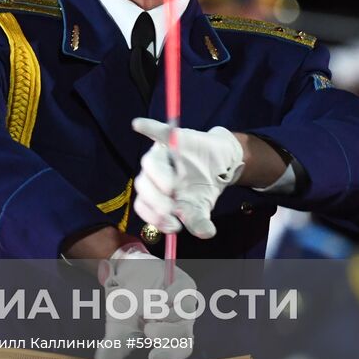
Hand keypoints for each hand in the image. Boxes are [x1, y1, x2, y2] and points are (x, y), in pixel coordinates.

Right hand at [95, 244, 195, 358]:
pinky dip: (169, 296)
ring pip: (185, 313)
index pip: (181, 349)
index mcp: (172, 334)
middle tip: (147, 329)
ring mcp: (185, 301)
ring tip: (146, 309)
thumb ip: (114, 343)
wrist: (126, 272)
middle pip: (185, 333)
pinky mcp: (184, 284)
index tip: (152, 358)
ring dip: (162, 313)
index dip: (169, 355)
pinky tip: (157, 295)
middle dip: (164, 335)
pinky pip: (183, 292)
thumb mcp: (119, 325)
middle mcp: (182, 319)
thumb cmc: (127, 302)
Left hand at [131, 118, 243, 238]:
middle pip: (142, 185)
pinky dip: (148, 127)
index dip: (153, 216)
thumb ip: (198, 220)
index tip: (172, 225)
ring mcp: (161, 154)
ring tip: (176, 186)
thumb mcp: (201, 207)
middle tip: (174, 208)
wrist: (221, 162)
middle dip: (157, 200)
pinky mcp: (174, 138)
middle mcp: (152, 174)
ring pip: (149, 163)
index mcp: (154, 192)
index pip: (142, 205)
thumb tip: (206, 234)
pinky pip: (157, 131)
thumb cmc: (203, 186)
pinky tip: (138, 125)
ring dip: (161, 177)